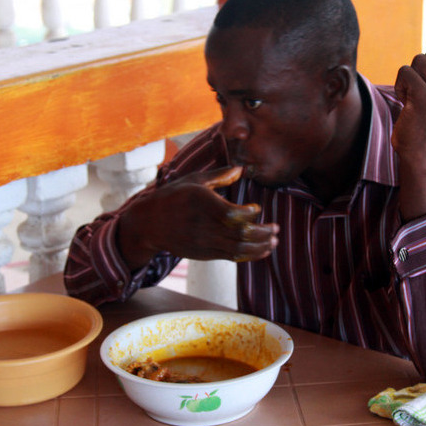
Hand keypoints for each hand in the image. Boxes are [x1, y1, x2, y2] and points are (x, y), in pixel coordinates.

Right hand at [117, 166, 278, 269]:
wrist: (149, 223)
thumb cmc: (173, 196)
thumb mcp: (193, 180)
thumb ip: (219, 176)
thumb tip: (242, 168)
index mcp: (201, 203)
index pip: (231, 214)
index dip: (248, 214)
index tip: (257, 207)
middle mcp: (203, 225)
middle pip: (239, 234)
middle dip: (262, 233)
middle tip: (276, 228)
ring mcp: (204, 242)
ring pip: (238, 249)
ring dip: (260, 247)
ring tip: (274, 241)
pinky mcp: (205, 254)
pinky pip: (231, 257)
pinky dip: (250, 255)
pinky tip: (263, 250)